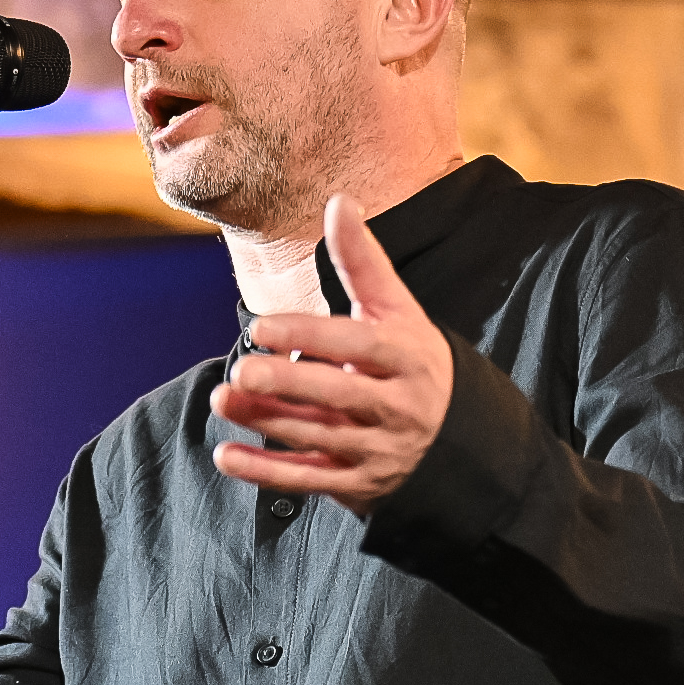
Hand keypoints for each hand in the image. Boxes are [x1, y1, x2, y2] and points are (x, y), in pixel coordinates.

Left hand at [208, 193, 453, 512]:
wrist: (462, 441)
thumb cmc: (414, 362)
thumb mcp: (398, 311)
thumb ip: (364, 262)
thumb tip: (340, 201)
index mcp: (405, 356)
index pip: (354, 346)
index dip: (308, 337)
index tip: (262, 327)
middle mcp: (394, 405)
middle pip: (336, 395)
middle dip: (287, 386)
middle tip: (242, 373)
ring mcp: (377, 448)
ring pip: (316, 437)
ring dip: (266, 423)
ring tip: (221, 401)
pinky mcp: (357, 483)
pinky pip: (308, 481)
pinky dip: (266, 473)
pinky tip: (227, 457)